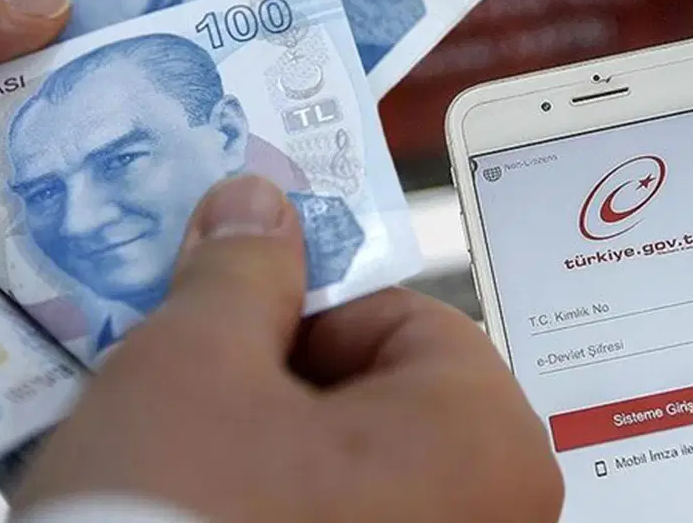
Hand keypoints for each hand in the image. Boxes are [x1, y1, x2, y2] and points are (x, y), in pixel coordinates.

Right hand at [12, 176, 563, 521]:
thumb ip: (241, 271)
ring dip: (273, 459)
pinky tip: (213, 521)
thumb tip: (261, 201)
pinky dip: (287, 514)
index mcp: (485, 438)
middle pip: (386, 404)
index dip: (302, 318)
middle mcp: (502, 520)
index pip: (404, 322)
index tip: (225, 339)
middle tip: (196, 414)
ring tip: (189, 481)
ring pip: (360, 477)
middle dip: (283, 394)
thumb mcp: (191, 367)